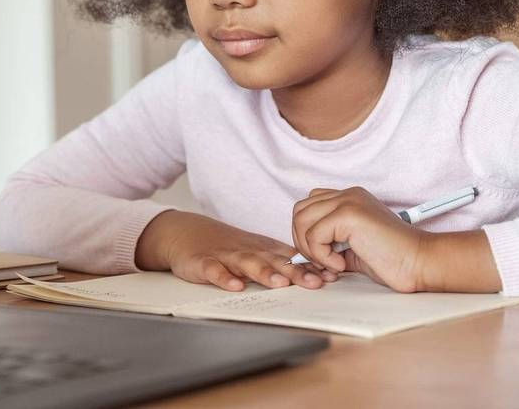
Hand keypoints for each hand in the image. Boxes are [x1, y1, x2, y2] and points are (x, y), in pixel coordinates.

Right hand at [135, 210, 338, 290]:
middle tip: (316, 282)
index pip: (291, 258)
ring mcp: (225, 256)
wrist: (186, 232)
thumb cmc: (227, 246)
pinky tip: (235, 286)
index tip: (333, 276)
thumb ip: (283, 262)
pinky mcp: (203, 262)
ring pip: (248, 264)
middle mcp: (248, 251)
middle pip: (274, 261)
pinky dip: (224, 277)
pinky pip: (214, 270)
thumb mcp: (257, 251)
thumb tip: (319, 274)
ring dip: (264, 273)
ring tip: (280, 283)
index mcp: (263, 249)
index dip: (312, 267)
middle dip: (296, 272)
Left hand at [291, 187, 430, 291]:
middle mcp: (348, 194)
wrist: (419, 261)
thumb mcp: (352, 247)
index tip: (322, 258)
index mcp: (350, 198)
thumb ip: (329, 241)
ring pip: (301, 220)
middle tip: (323, 262)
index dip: (307, 233)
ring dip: (311, 249)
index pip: (309, 206)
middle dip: (303, 241)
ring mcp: (348, 200)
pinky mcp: (349, 214)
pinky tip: (341, 264)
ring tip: (332, 263)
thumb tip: (301, 252)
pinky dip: (321, 255)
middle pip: (300, 210)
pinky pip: (314, 234)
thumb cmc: (392, 259)